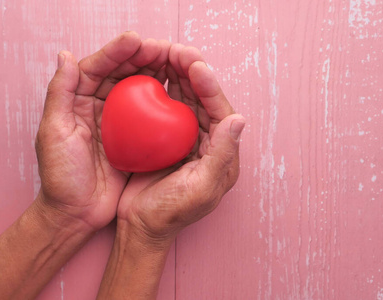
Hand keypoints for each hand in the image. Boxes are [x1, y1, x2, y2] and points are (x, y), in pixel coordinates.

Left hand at [35, 32, 170, 230]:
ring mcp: (120, 123)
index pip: (98, 68)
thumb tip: (66, 55)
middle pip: (123, 74)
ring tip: (175, 62)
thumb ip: (59, 93)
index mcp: (78, 101)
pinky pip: (151, 114)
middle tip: (164, 48)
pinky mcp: (135, 139)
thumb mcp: (53, 132)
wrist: (77, 213)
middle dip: (142, 57)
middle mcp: (100, 107)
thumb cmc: (61, 176)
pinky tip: (178, 93)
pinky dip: (164, 101)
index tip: (136, 41)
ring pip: (140, 90)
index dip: (116, 52)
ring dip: (156, 73)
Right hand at [117, 44, 245, 243]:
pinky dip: (160, 92)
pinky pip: (165, 111)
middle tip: (179, 50)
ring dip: (177, 78)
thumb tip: (239, 119)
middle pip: (203, 101)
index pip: (220, 112)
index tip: (196, 64)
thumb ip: (222, 154)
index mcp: (222, 154)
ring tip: (166, 55)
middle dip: (193, 74)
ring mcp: (185, 140)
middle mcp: (207, 143)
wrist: (142, 227)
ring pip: (185, 101)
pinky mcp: (165, 141)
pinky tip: (151, 77)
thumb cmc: (172, 212)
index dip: (210, 87)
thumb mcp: (201, 187)